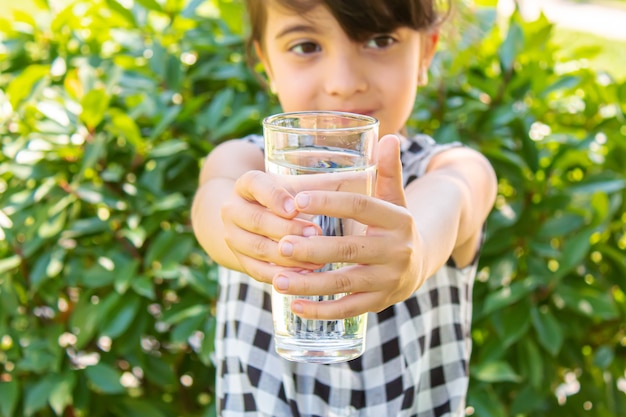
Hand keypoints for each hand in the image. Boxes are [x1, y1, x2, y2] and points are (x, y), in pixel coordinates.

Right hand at [220, 170, 323, 283]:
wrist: (257, 218)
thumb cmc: (287, 197)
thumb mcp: (299, 185)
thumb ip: (323, 184)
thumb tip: (362, 178)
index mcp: (247, 183)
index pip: (256, 185)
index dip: (275, 196)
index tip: (295, 207)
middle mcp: (233, 208)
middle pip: (257, 220)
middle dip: (287, 229)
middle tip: (316, 233)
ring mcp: (233, 236)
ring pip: (258, 248)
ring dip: (288, 255)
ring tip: (318, 258)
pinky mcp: (240, 260)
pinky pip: (259, 271)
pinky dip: (283, 275)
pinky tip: (306, 275)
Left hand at [271, 135, 426, 319]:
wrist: (418, 264)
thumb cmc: (393, 225)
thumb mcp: (394, 198)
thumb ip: (388, 170)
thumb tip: (387, 136)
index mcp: (398, 220)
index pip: (361, 207)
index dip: (329, 203)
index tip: (296, 200)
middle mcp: (396, 251)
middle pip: (349, 250)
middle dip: (312, 249)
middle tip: (280, 246)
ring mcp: (389, 280)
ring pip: (345, 283)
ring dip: (309, 283)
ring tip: (277, 280)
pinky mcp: (379, 303)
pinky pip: (349, 309)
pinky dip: (322, 311)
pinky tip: (295, 306)